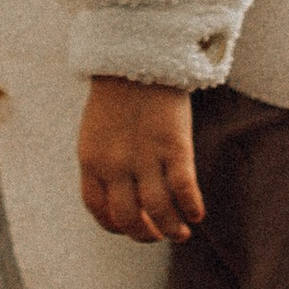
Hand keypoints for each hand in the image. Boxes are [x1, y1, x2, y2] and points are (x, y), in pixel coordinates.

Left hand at [78, 77, 204, 242]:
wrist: (140, 53)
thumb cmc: (120, 91)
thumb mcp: (98, 130)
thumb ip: (104, 160)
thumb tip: (123, 190)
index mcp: (91, 160)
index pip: (99, 210)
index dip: (117, 226)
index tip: (132, 227)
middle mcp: (115, 165)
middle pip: (128, 218)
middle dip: (146, 234)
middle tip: (160, 235)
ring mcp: (144, 157)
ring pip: (158, 212)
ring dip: (171, 230)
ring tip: (182, 233)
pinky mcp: (174, 146)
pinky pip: (183, 189)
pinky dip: (191, 207)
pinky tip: (197, 214)